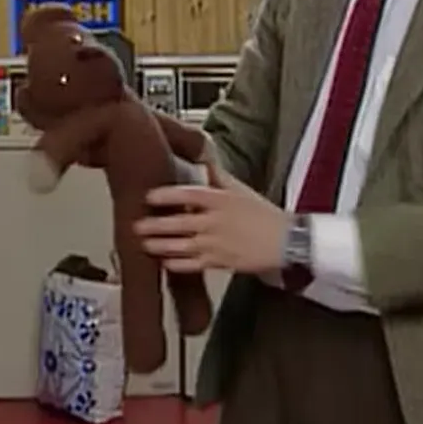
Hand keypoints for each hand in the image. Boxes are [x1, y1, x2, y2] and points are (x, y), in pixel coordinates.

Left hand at [134, 159, 289, 273]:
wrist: (287, 241)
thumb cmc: (264, 215)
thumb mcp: (240, 189)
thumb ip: (217, 176)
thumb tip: (202, 158)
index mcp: (220, 200)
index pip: (187, 194)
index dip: (166, 196)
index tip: (149, 197)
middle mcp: (215, 222)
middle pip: (179, 223)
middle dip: (155, 226)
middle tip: (136, 226)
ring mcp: (216, 244)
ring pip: (181, 245)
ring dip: (160, 246)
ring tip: (144, 245)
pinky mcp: (220, 262)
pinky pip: (193, 265)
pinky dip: (177, 265)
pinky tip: (164, 263)